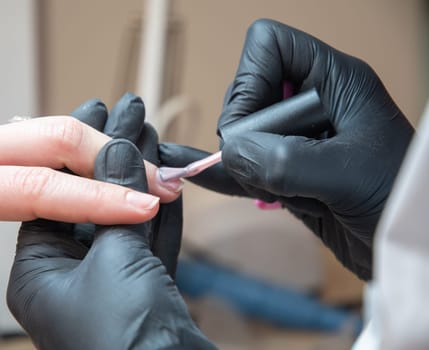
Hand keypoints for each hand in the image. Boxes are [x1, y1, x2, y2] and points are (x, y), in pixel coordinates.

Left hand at [0, 111, 179, 347]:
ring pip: (49, 129)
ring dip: (99, 151)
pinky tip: (92, 172)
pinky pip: (34, 136)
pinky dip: (73, 151)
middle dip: (114, 158)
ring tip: (138, 179)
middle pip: (55, 136)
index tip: (143, 205)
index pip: (38, 186)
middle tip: (157, 183)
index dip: (97, 197)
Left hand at [7, 138, 214, 348]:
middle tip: (129, 114)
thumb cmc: (122, 347)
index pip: (51, 197)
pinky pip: (138, 238)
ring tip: (146, 131)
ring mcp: (95, 281)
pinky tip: (163, 178)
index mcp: (35, 272)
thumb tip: (118, 164)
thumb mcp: (114, 268)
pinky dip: (154, 209)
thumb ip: (113, 212)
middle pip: (79, 196)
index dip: (89, 162)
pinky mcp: (127, 289)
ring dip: (133, 172)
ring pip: (114, 213)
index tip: (116, 129)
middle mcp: (59, 274)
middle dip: (109, 154)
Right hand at [160, 19, 413, 279]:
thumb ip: (286, 160)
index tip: (254, 127)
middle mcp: (310, 104)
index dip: (250, 81)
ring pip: (241, 133)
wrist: (406, 248)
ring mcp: (295, 139)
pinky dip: (221, 170)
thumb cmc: (398, 199)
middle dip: (245, 131)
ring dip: (243, 162)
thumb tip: (230, 152)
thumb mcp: (348, 174)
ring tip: (276, 190)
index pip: (269, 46)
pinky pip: (242, 165)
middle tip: (267, 164)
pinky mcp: (285, 173)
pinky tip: (193, 170)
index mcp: (334, 81)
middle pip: (246, 93)